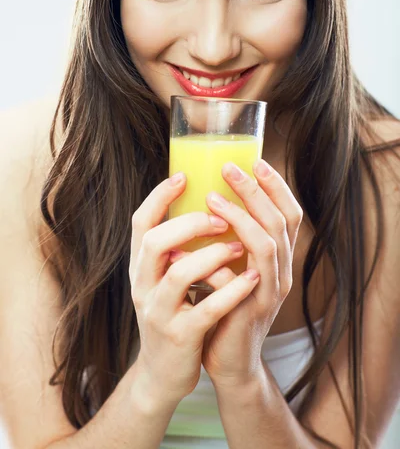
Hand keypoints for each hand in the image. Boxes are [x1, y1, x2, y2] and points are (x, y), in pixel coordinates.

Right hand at [129, 172, 261, 404]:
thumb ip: (177, 247)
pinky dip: (231, 291)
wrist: (164, 372)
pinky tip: (253, 278)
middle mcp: (144, 285)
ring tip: (238, 245)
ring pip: (179, 275)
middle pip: (154, 242)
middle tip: (220, 215)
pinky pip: (207, 311)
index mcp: (142, 266)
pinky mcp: (181, 337)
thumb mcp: (166, 278)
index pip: (140, 222)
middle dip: (189, 223)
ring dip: (212, 255)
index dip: (159, 196)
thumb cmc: (174, 313)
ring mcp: (160, 312)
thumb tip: (206, 204)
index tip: (184, 175)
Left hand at [170, 159, 302, 388]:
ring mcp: (270, 292)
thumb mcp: (231, 266)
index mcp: (277, 257)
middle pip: (280, 222)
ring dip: (240, 218)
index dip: (276, 186)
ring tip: (211, 200)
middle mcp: (281, 271)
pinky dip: (216, 264)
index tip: (256, 161)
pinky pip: (239, 282)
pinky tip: (188, 252)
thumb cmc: (226, 305)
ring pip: (267, 245)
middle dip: (255, 191)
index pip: (288, 214)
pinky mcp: (251, 313)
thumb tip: (204, 198)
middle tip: (229, 168)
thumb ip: (228, 239)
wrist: (229, 360)